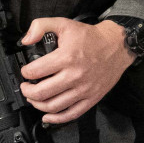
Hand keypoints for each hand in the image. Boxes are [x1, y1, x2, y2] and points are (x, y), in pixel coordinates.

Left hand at [17, 18, 133, 124]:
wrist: (117, 45)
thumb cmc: (91, 38)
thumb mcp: (64, 24)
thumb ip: (40, 26)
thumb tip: (26, 40)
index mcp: (66, 58)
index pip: (35, 72)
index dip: (25, 72)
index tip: (26, 72)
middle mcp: (75, 76)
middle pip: (41, 92)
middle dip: (27, 91)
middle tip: (26, 87)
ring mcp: (84, 89)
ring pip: (53, 106)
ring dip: (38, 104)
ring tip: (34, 98)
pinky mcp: (92, 98)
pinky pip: (72, 114)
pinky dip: (56, 119)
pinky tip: (47, 116)